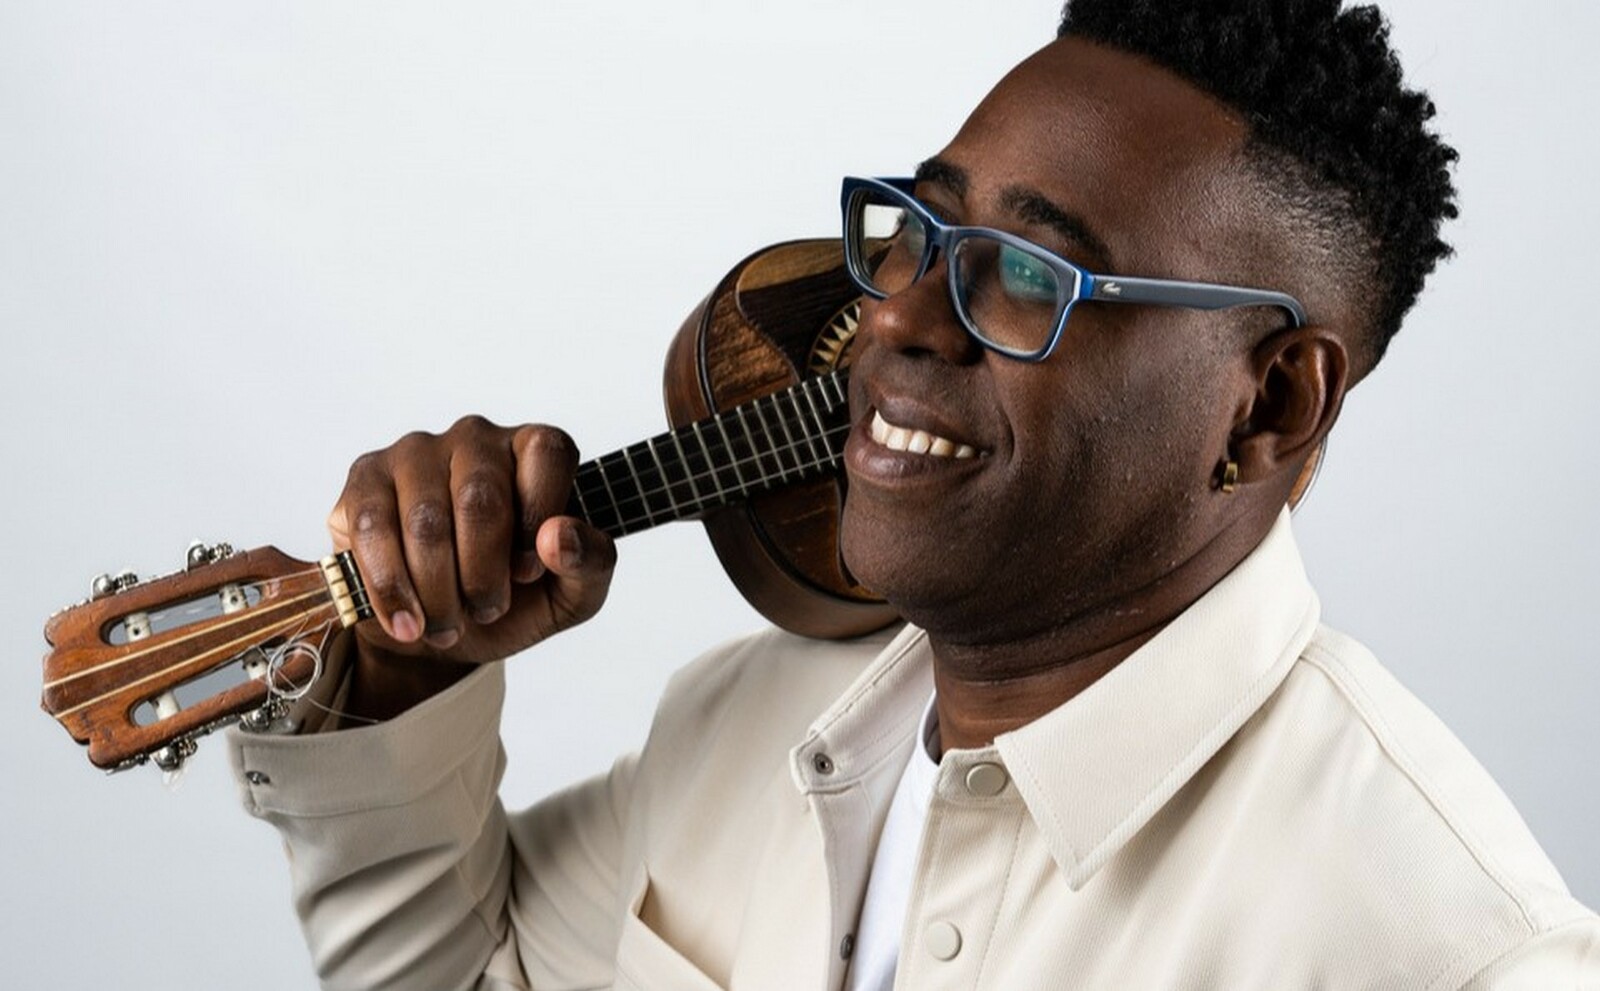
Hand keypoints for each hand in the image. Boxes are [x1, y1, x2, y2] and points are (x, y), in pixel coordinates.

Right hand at [325, 416, 616, 717]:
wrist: (445, 630)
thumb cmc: (516, 599)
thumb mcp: (572, 594)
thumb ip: (590, 562)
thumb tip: (559, 537)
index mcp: (535, 451)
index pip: (548, 452)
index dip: (539, 516)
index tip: (529, 573)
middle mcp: (476, 439)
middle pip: (480, 497)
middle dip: (483, 573)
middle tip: (486, 611)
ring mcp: (416, 454)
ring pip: (424, 519)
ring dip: (438, 590)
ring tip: (448, 626)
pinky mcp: (366, 481)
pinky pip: (372, 529)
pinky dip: (391, 588)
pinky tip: (407, 622)